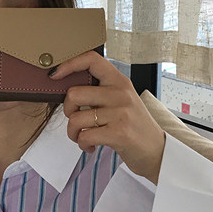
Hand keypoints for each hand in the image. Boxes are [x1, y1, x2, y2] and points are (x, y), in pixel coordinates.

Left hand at [51, 51, 165, 184]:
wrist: (157, 152)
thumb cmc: (134, 126)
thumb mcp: (122, 101)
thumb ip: (100, 92)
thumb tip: (67, 90)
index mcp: (119, 81)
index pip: (91, 60)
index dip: (69, 64)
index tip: (55, 74)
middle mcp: (120, 93)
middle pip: (74, 94)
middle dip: (67, 112)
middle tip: (77, 121)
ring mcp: (121, 113)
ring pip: (75, 119)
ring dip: (73, 133)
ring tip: (84, 137)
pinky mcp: (119, 133)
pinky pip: (84, 136)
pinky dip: (82, 144)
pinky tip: (91, 146)